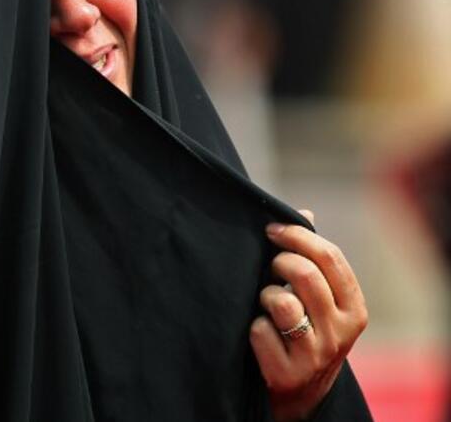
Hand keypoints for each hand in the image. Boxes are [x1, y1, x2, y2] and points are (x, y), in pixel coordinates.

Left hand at [250, 210, 367, 420]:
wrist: (298, 393)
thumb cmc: (304, 333)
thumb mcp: (319, 301)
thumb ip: (313, 261)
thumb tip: (304, 213)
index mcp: (354, 309)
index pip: (331, 257)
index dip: (298, 235)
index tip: (272, 229)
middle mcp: (341, 333)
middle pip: (305, 274)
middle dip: (279, 262)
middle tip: (268, 266)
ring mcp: (316, 355)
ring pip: (281, 302)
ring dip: (265, 296)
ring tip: (267, 306)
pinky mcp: (289, 373)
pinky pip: (259, 330)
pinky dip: (252, 328)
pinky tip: (259, 336)